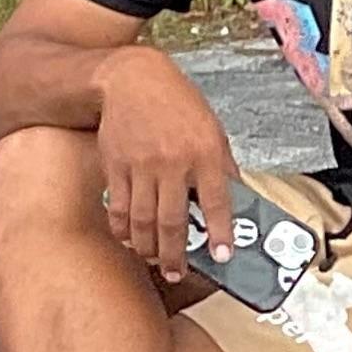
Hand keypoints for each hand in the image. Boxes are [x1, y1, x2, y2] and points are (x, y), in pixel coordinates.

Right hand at [94, 46, 237, 284]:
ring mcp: (141, 165)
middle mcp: (173, 161)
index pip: (217, 202)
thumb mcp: (213, 130)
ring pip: (143, 220)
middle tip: (177, 273)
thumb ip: (223, 167)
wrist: (132, 79)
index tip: (223, 256)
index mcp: (205, 152)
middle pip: (173, 221)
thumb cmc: (177, 104)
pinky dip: (124, 229)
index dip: (220, 233)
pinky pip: (118, 207)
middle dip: (175, 254)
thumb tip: (236, 201)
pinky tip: (130, 239)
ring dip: (148, 248)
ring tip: (155, 260)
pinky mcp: (115, 166)